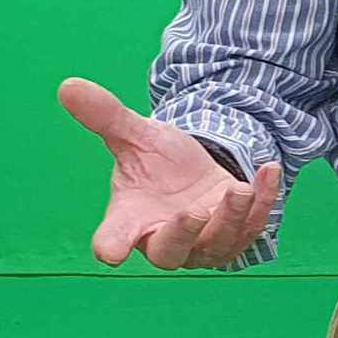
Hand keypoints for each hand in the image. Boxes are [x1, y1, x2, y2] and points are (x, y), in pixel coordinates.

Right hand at [58, 77, 282, 269]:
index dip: (111, 246)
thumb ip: (105, 116)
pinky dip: (264, 201)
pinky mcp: (237, 235)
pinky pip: (253, 225)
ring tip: (238, 187)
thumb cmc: (157, 162)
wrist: (196, 171)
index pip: (112, 239)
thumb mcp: (136, 135)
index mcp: (130, 220)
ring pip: (219, 244)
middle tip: (195, 212)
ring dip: (232, 218)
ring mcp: (204, 243)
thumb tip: (68, 84)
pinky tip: (268, 170)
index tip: (110, 252)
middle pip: (169, 253)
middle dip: (183, 234)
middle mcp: (166, 239)